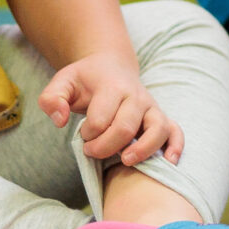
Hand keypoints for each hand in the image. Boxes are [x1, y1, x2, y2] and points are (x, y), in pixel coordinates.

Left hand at [38, 52, 183, 167]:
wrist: (111, 66)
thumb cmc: (85, 80)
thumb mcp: (63, 82)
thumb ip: (52, 99)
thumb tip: (60, 121)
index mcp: (112, 86)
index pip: (101, 118)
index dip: (88, 133)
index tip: (81, 134)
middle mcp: (136, 96)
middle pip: (126, 127)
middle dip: (105, 146)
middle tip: (90, 151)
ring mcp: (151, 107)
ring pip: (157, 129)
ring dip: (143, 149)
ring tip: (125, 160)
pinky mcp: (161, 117)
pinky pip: (175, 131)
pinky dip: (175, 146)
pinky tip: (168, 162)